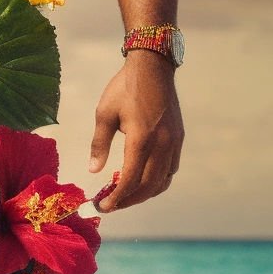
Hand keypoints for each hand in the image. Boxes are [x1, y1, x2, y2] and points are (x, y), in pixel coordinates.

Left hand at [89, 51, 182, 210]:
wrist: (153, 67)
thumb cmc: (125, 88)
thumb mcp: (105, 114)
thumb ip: (99, 144)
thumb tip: (94, 170)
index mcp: (141, 139)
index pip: (130, 180)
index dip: (116, 198)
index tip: (103, 206)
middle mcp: (162, 144)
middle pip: (148, 186)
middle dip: (128, 201)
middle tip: (111, 205)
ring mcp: (174, 142)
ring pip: (163, 181)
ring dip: (144, 194)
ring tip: (125, 196)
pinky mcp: (179, 138)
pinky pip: (171, 169)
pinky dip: (158, 181)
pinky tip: (143, 180)